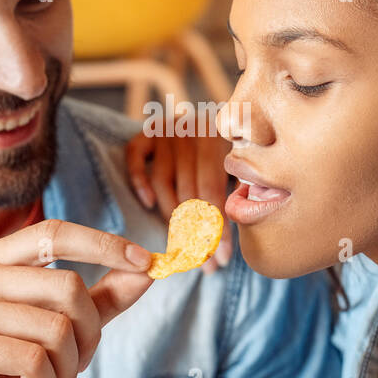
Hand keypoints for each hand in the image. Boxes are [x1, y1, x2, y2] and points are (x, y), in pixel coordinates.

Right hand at [0, 219, 154, 377]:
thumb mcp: (63, 336)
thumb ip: (99, 300)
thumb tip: (146, 269)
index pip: (53, 233)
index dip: (103, 244)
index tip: (148, 261)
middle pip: (67, 286)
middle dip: (89, 334)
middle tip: (77, 365)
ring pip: (56, 326)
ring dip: (69, 367)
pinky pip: (35, 358)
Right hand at [126, 130, 233, 272]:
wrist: (220, 115)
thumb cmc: (231, 151)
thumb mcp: (241, 165)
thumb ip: (241, 189)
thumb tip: (237, 231)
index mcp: (219, 136)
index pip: (214, 190)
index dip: (218, 227)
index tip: (222, 257)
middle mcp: (191, 128)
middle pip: (188, 189)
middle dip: (196, 232)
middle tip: (203, 261)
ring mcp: (166, 129)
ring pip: (163, 180)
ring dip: (171, 219)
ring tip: (182, 247)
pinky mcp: (145, 132)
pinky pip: (135, 157)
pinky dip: (140, 182)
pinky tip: (148, 204)